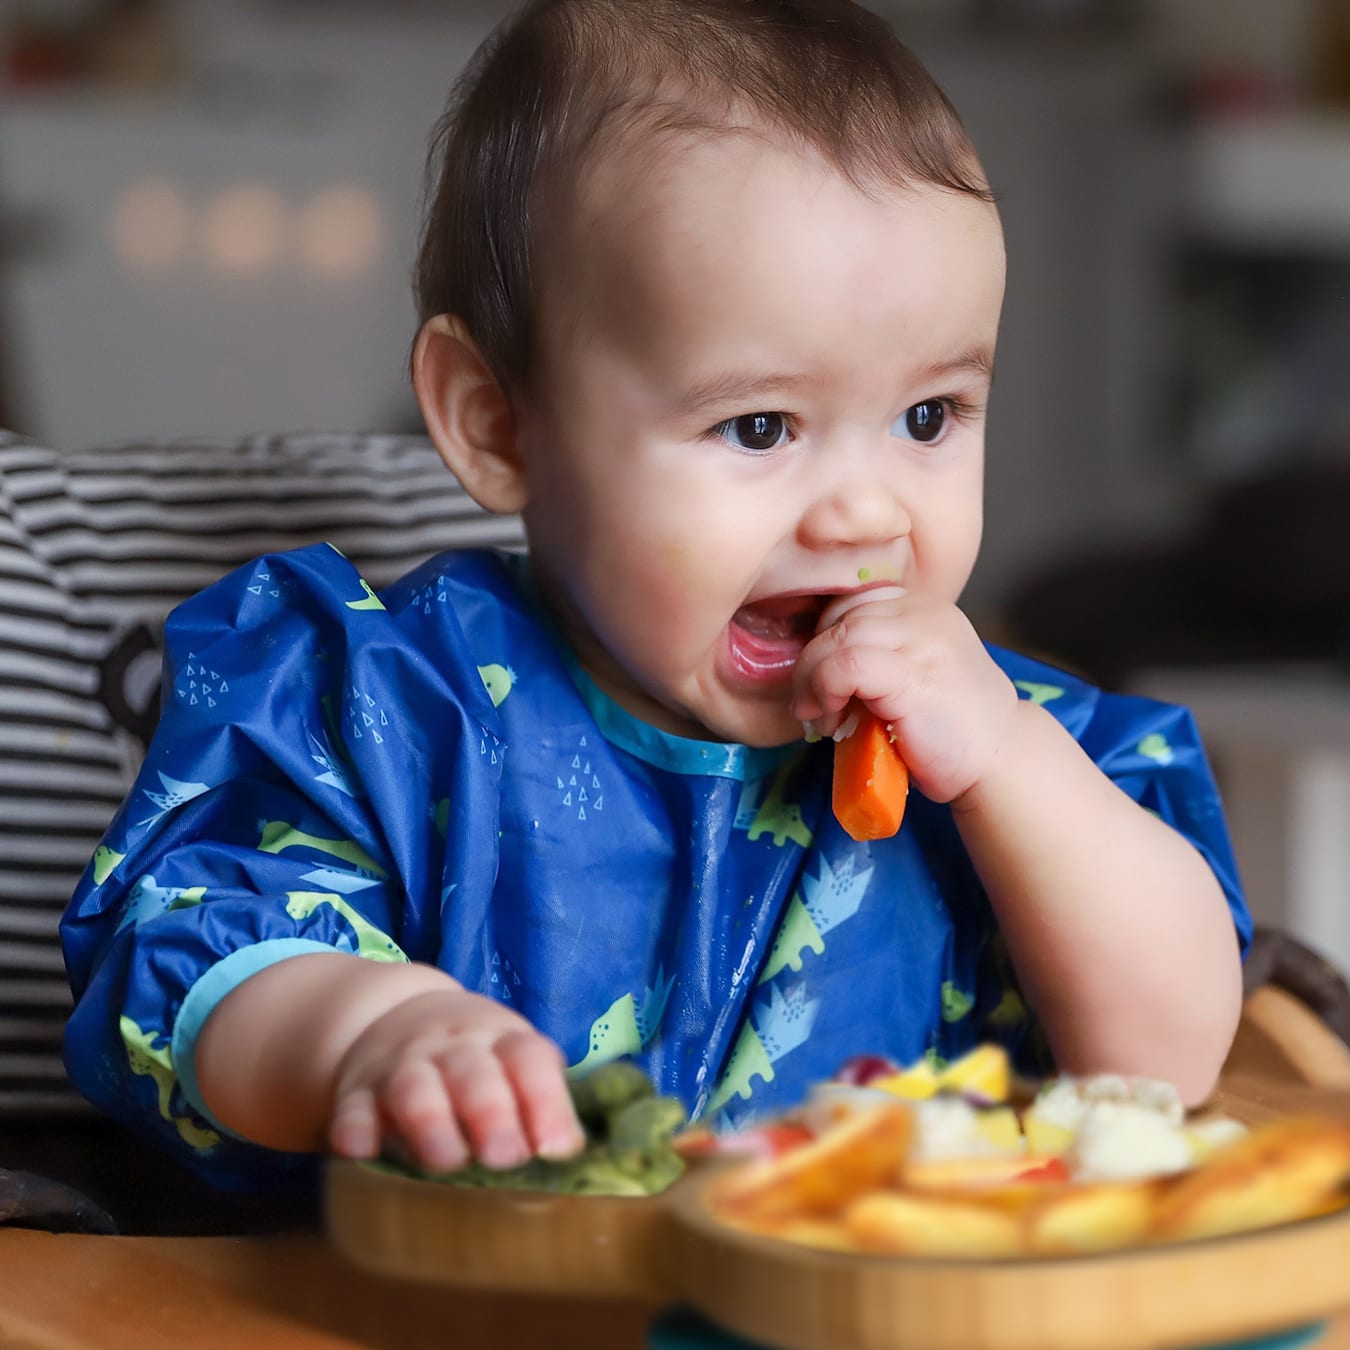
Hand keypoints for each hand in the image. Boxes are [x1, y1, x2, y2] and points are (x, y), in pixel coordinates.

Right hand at [327, 984, 584, 1171]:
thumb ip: (540, 1104)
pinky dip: (355, 1131)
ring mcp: (402, 1066)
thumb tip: (576, 1162)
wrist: (395, 1017)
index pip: (529, 1059)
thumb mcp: (512, 1062)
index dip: (547, 1102)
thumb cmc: (476, 1059)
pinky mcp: (357, 1092)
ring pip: (414, 1087)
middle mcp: (453, 1048)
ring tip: (445, 1162)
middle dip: (491, 1114)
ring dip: (430, 1122)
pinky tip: (362, 1154)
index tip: (557, 1149)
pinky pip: (352, 1109)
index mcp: (501, 1040)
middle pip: (474, 1073)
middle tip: (506, 1158)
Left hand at [791, 586, 1019, 804]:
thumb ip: (876, 654)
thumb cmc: (950, 728)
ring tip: (821, 716)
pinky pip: (845, 664)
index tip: (821, 679)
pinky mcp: (913, 673)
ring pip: (837, 637)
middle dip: (811, 660)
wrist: (1000, 761)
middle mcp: (924, 614)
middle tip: (811, 704)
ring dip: (812, 679)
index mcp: (924, 608)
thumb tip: (811, 664)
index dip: (825, 639)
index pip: (852, 601)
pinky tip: (832, 719)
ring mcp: (921, 640)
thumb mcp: (912, 674)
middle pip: (840, 616)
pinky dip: (825, 690)